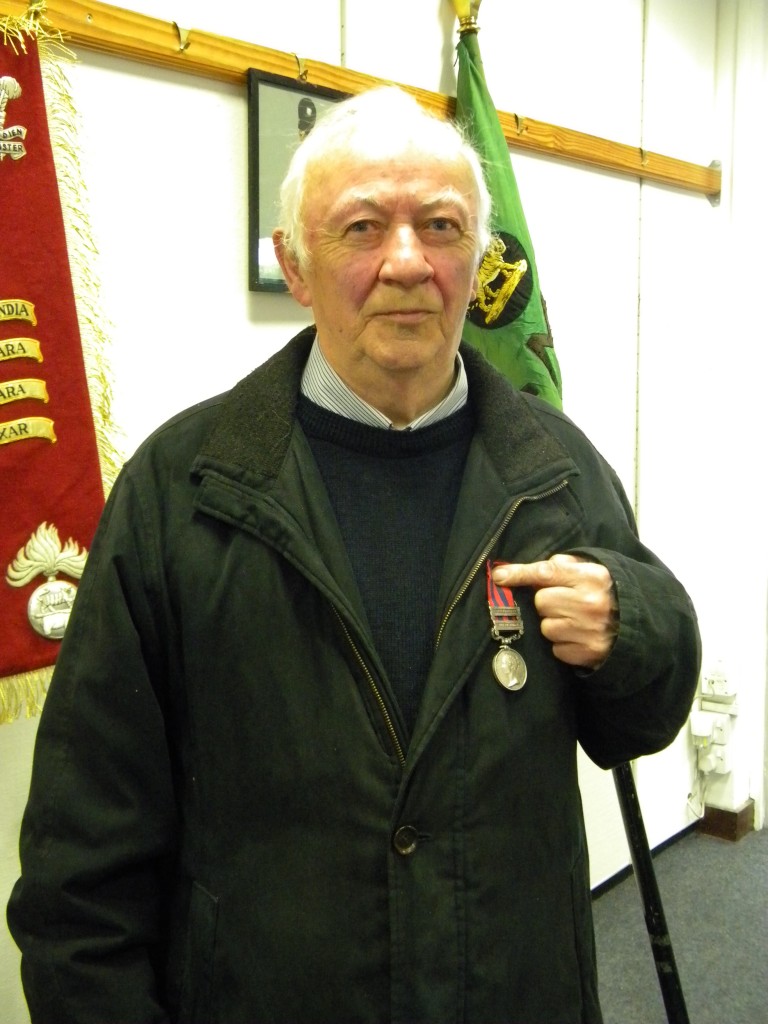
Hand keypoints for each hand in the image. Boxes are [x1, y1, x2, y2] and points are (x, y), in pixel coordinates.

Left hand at [492, 554, 617, 669]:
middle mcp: (590, 603)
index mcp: (591, 577)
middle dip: (548, 603)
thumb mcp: (589, 572)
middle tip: (564, 604)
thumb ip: (560, 566)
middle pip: (542, 601)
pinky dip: (563, 644)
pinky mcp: (587, 652)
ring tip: (574, 622)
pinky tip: (578, 637)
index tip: (499, 577)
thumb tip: (518, 572)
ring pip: (546, 627)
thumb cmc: (605, 594)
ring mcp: (589, 629)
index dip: (519, 574)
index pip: (546, 573)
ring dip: (554, 625)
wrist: (636, 625)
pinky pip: (556, 648)